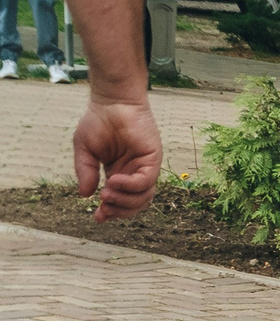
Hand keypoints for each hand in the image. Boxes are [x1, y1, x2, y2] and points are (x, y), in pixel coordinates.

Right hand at [72, 100, 161, 221]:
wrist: (112, 102)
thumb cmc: (98, 122)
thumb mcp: (85, 150)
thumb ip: (86, 172)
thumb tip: (85, 195)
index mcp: (118, 174)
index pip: (120, 201)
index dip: (111, 212)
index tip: (97, 218)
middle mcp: (133, 174)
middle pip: (134, 205)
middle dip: (119, 211)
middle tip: (104, 208)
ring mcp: (145, 168)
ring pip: (143, 198)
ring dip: (124, 201)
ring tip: (106, 194)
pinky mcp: (153, 161)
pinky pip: (146, 182)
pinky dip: (131, 186)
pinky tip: (114, 181)